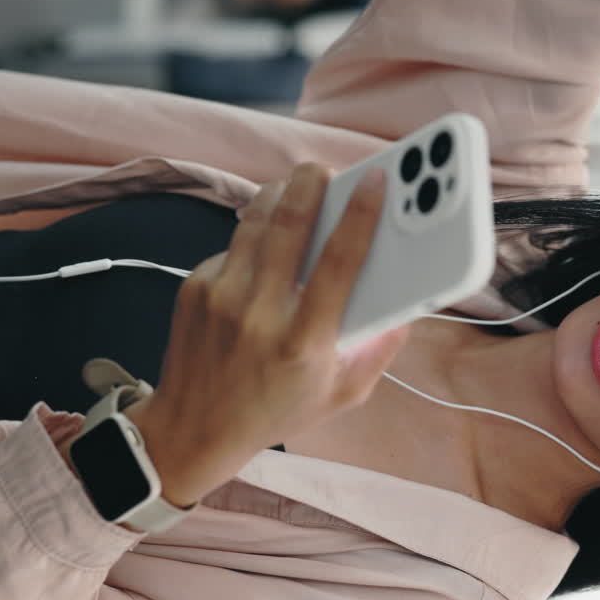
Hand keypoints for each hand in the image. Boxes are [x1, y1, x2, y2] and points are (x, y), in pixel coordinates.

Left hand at [128, 163, 409, 506]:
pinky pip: (233, 246)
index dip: (363, 215)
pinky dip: (254, 239)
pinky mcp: (193, 287)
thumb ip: (380, 350)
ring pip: (257, 220)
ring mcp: (221, 296)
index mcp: (304, 342)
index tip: (378, 181)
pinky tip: (267, 249)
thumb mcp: (342, 394)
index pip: (340, 262)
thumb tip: (406, 305)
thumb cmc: (275, 411)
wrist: (192, 430)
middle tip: (328, 169)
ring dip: (282, 196)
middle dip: (313, 183)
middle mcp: (260, 314)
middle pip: (291, 223)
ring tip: (300, 189)